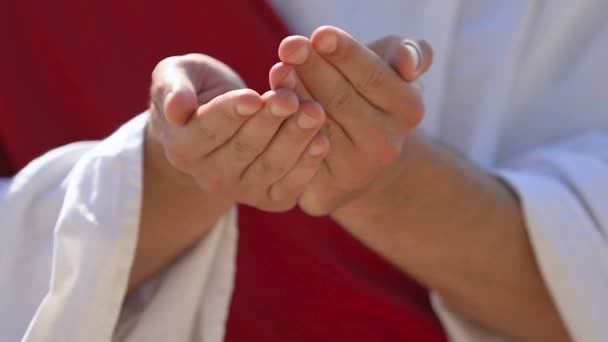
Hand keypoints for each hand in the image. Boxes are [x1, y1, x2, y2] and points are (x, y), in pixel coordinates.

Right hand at [147, 54, 328, 211]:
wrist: (217, 122)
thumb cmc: (195, 90)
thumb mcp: (173, 77)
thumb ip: (172, 88)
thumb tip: (177, 109)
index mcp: (182, 147)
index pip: (209, 130)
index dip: (232, 113)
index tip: (254, 97)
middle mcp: (209, 177)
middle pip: (244, 149)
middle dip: (270, 122)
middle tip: (291, 99)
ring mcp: (240, 191)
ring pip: (270, 167)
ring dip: (295, 140)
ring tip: (314, 111)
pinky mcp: (269, 199)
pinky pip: (289, 186)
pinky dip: (308, 165)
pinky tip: (322, 140)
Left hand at [270, 26, 432, 214]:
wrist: (364, 155)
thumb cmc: (373, 97)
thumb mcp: (394, 70)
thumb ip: (409, 53)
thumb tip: (407, 64)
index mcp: (409, 109)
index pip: (372, 76)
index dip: (345, 54)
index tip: (320, 35)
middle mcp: (387, 145)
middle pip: (341, 99)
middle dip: (312, 69)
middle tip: (289, 46)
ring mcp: (357, 172)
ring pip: (315, 126)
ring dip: (292, 95)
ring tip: (278, 70)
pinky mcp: (328, 192)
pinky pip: (298, 154)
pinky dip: (281, 128)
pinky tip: (268, 106)